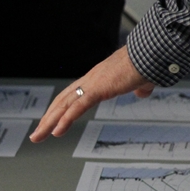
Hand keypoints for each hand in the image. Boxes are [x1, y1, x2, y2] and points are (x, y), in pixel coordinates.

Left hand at [29, 46, 154, 141]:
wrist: (152, 53)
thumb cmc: (148, 63)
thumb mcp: (141, 81)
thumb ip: (139, 87)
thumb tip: (142, 92)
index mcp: (98, 78)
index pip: (71, 96)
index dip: (59, 109)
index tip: (51, 121)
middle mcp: (90, 80)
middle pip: (62, 101)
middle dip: (47, 119)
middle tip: (37, 134)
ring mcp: (92, 83)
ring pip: (64, 106)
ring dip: (49, 122)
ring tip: (37, 137)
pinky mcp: (98, 88)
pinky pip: (77, 107)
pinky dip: (65, 120)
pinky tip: (57, 132)